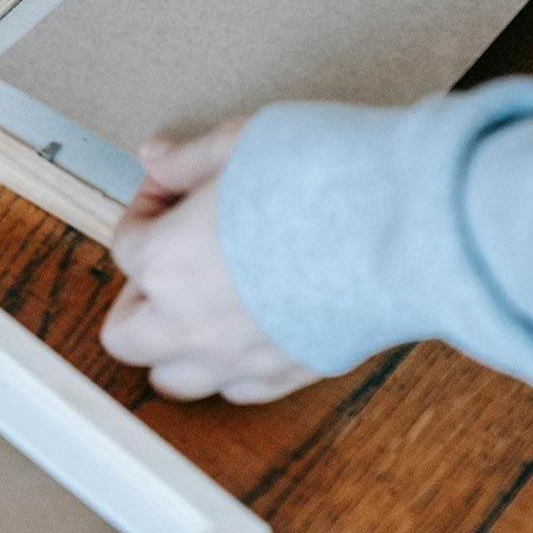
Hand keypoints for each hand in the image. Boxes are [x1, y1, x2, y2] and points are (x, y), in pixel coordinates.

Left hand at [104, 125, 321, 403]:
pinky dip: (231, 366)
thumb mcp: (242, 141)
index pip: (125, 244)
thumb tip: (156, 158)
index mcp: (164, 263)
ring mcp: (241, 360)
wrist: (408, 225)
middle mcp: (191, 325)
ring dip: (173, 344)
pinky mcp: (292, 375)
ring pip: (174, 380)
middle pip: (124, 335)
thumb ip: (190, 158)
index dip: (149, 206)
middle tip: (172, 256)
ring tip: (203, 301)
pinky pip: (238, 391)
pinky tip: (254, 323)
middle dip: (138, 294)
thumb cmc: (321, 175)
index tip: (178, 187)